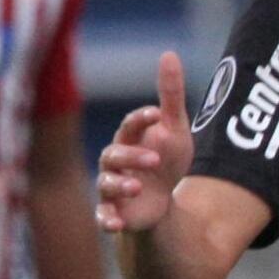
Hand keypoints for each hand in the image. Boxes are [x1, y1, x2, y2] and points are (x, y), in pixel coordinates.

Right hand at [96, 51, 194, 233]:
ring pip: (106, 183)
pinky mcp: (114, 212)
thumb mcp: (175, 129)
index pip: (130, 125)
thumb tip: (169, 54)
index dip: (140, 119)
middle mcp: (114, 162)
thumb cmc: (165, 158)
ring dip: (119, 185)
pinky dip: (106, 220)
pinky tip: (116, 225)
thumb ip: (171, 95)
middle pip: (114, 155)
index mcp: (130, 139)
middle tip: (155, 161)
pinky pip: (103, 215)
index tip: (155, 114)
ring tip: (136, 187)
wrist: (162, 201)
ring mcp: (112, 187)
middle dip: (132, 156)